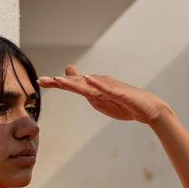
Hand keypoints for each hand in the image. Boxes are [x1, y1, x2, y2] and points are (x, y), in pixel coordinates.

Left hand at [37, 65, 169, 125]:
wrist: (148, 109)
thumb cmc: (124, 105)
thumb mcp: (100, 100)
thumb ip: (85, 90)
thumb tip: (71, 78)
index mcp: (94, 88)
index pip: (73, 84)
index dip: (57, 83)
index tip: (40, 81)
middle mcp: (100, 84)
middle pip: (77, 82)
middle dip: (59, 82)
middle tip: (42, 80)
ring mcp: (110, 88)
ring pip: (89, 85)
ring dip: (74, 82)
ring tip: (59, 80)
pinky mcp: (121, 93)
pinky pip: (108, 89)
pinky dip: (98, 84)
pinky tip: (89, 80)